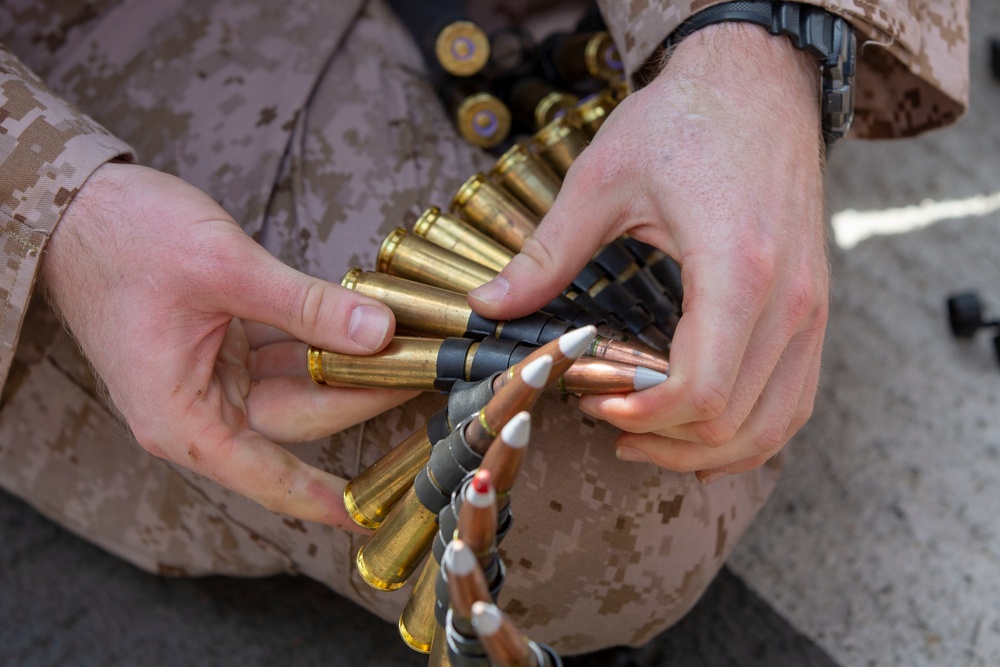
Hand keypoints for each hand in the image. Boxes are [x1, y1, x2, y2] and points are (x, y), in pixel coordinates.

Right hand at [41, 163, 414, 530]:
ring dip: (349, 363)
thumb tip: (380, 334)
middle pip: (300, 416)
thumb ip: (306, 307)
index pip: (270, 476)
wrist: (77, 202)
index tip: (373, 516)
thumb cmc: (125, 240)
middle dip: (362, 394)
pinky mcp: (224, 342)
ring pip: (298, 381)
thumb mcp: (224, 270)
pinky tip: (367, 321)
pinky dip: (322, 335)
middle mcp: (199, 406)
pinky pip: (285, 349)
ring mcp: (213, 374)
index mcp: (184, 418)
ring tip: (410, 344)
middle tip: (425, 367)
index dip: (324, 498)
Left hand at [470, 23, 828, 480]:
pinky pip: (795, 399)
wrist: (760, 82)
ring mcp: (812, 309)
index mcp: (737, 268)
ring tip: (645, 441)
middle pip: (733, 422)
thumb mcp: (602, 180)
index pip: (700, 391)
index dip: (641, 418)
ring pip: (774, 426)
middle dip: (662, 441)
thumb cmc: (685, 121)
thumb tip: (487, 305)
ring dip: (708, 451)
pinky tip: (703, 435)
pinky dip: (752, 432)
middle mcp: (789, 301)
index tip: (594, 407)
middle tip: (606, 423)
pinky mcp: (815, 309)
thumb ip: (546, 253)